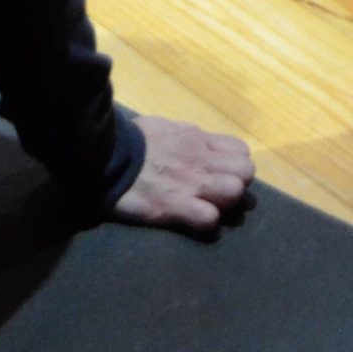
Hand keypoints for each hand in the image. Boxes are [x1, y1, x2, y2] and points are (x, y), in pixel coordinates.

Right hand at [110, 113, 254, 232]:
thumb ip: (187, 137)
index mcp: (197, 139)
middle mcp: (201, 160)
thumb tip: (198, 142)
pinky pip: (209, 219)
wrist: (107, 153)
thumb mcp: (166, 128)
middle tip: (217, 194)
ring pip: (234, 193)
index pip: (241, 152)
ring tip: (207, 206)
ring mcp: (191, 184)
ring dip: (225, 204)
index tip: (222, 174)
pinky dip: (206, 223)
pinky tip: (194, 220)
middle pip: (245, 173)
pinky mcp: (175, 207)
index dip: (235, 167)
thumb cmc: (133, 140)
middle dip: (236, 185)